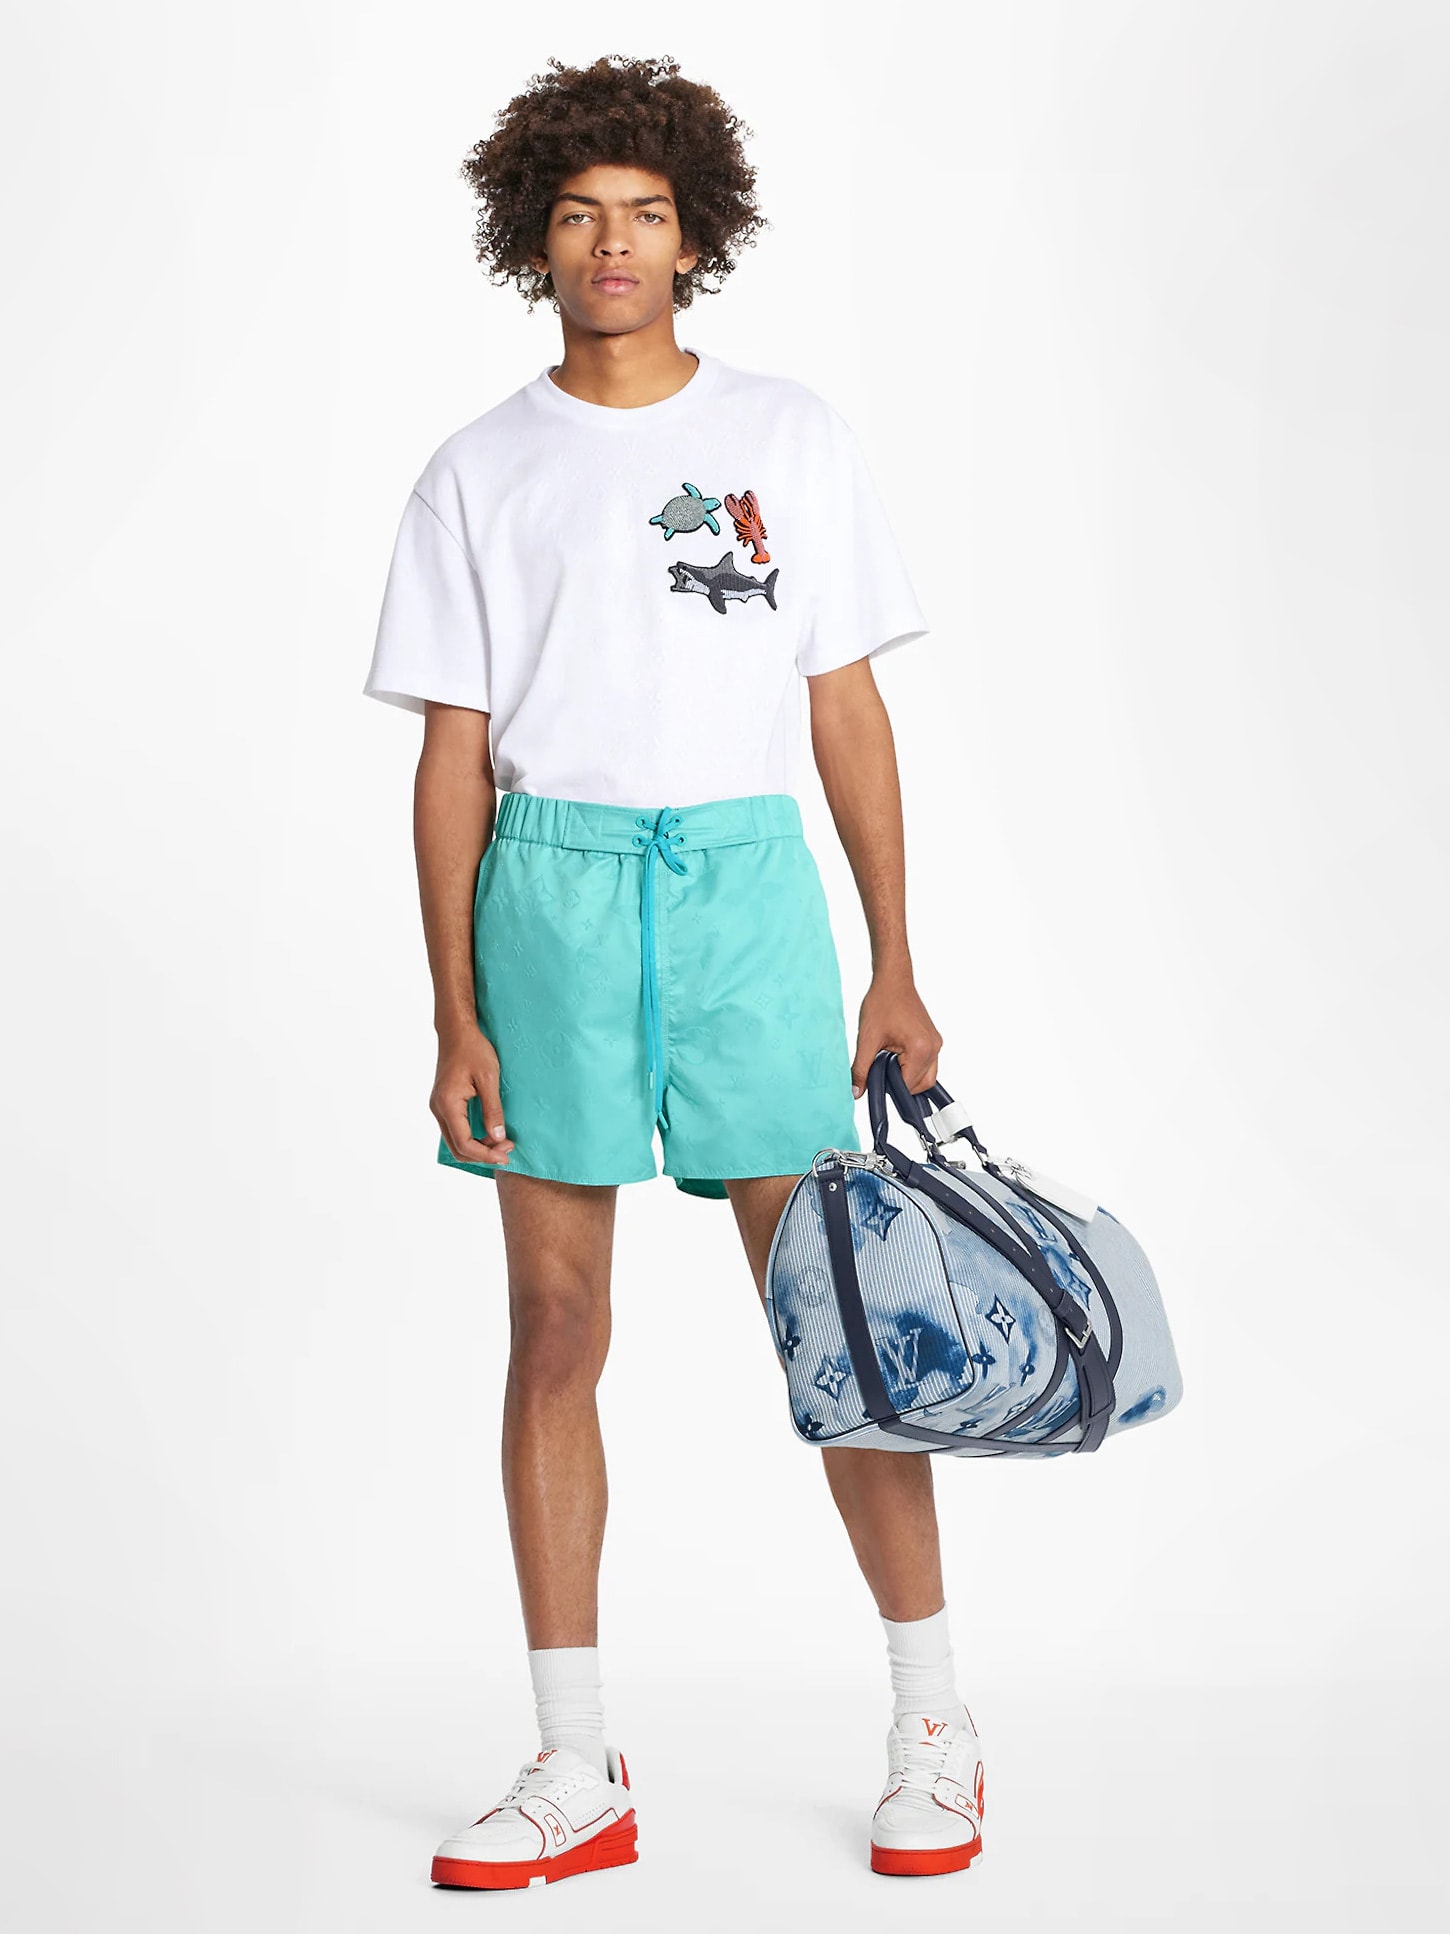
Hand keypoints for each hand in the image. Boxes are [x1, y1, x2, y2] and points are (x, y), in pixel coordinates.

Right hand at [431, 1027, 514, 1164]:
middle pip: (457, 1148)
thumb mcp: (489, 1078)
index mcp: (448, 1104)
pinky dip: (472, 1137)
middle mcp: (438, 1109)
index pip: (464, 1143)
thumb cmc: (473, 1049)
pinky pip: (456, 1130)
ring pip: (455, 1141)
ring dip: (478, 1147)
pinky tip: (490, 1133)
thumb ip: (493, 1109)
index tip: (507, 1154)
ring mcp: (438, 1107)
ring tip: (502, 1142)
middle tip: (507, 1150)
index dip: (486, 1154)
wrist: (457, 1032)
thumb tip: (498, 1137)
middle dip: (483, 1154)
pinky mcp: (444, 1103)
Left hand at [850, 968, 942, 1098]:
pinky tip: (895, 1055)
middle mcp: (934, 1048)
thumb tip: (856, 1093)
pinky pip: (927, 1064)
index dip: (889, 1087)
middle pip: (920, 1086)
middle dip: (899, 1083)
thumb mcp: (867, 1039)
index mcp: (921, 1049)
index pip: (907, 1086)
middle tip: (881, 1068)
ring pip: (926, 1077)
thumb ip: (861, 1069)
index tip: (876, 1078)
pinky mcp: (933, 1040)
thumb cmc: (882, 1002)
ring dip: (906, 1076)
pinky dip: (912, 1067)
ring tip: (888, 1059)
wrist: (893, 979)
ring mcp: (936, 1044)